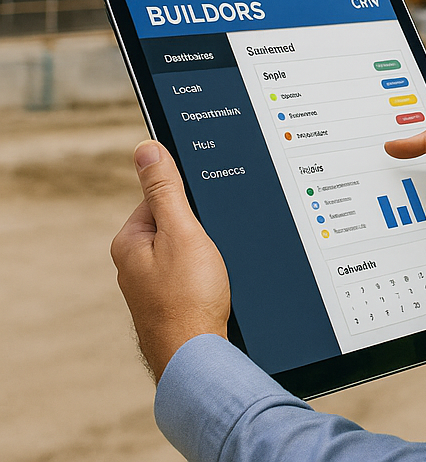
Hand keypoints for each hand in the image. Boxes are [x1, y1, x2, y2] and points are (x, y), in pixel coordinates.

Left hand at [110, 141, 230, 381]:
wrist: (198, 357)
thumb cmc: (188, 298)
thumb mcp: (182, 231)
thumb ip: (166, 189)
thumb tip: (145, 148)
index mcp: (129, 241)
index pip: (160, 196)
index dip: (190, 200)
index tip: (206, 212)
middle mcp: (134, 264)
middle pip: (175, 223)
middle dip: (200, 228)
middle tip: (214, 244)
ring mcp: (152, 286)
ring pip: (187, 249)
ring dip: (206, 252)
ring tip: (215, 269)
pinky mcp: (170, 302)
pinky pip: (191, 273)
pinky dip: (207, 273)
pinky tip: (216, 285)